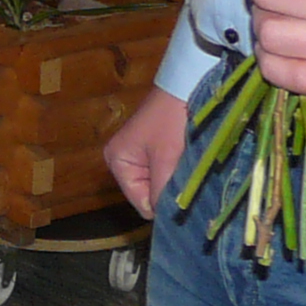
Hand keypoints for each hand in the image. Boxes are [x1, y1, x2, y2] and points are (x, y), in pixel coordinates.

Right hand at [104, 85, 191, 219]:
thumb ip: (162, 192)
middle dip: (168, 189)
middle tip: (186, 175)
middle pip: (149, 195)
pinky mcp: (154, 149)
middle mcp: (123, 161)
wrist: (189, 84)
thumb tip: (166, 220)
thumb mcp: (166, 158)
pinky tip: (187, 159)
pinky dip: (177, 170)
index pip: (141, 204)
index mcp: (117, 162)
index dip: (163, 203)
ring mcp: (138, 155)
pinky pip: (165, 172)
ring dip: (175, 179)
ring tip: (188, 165)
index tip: (182, 191)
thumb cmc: (172, 119)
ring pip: (160, 184)